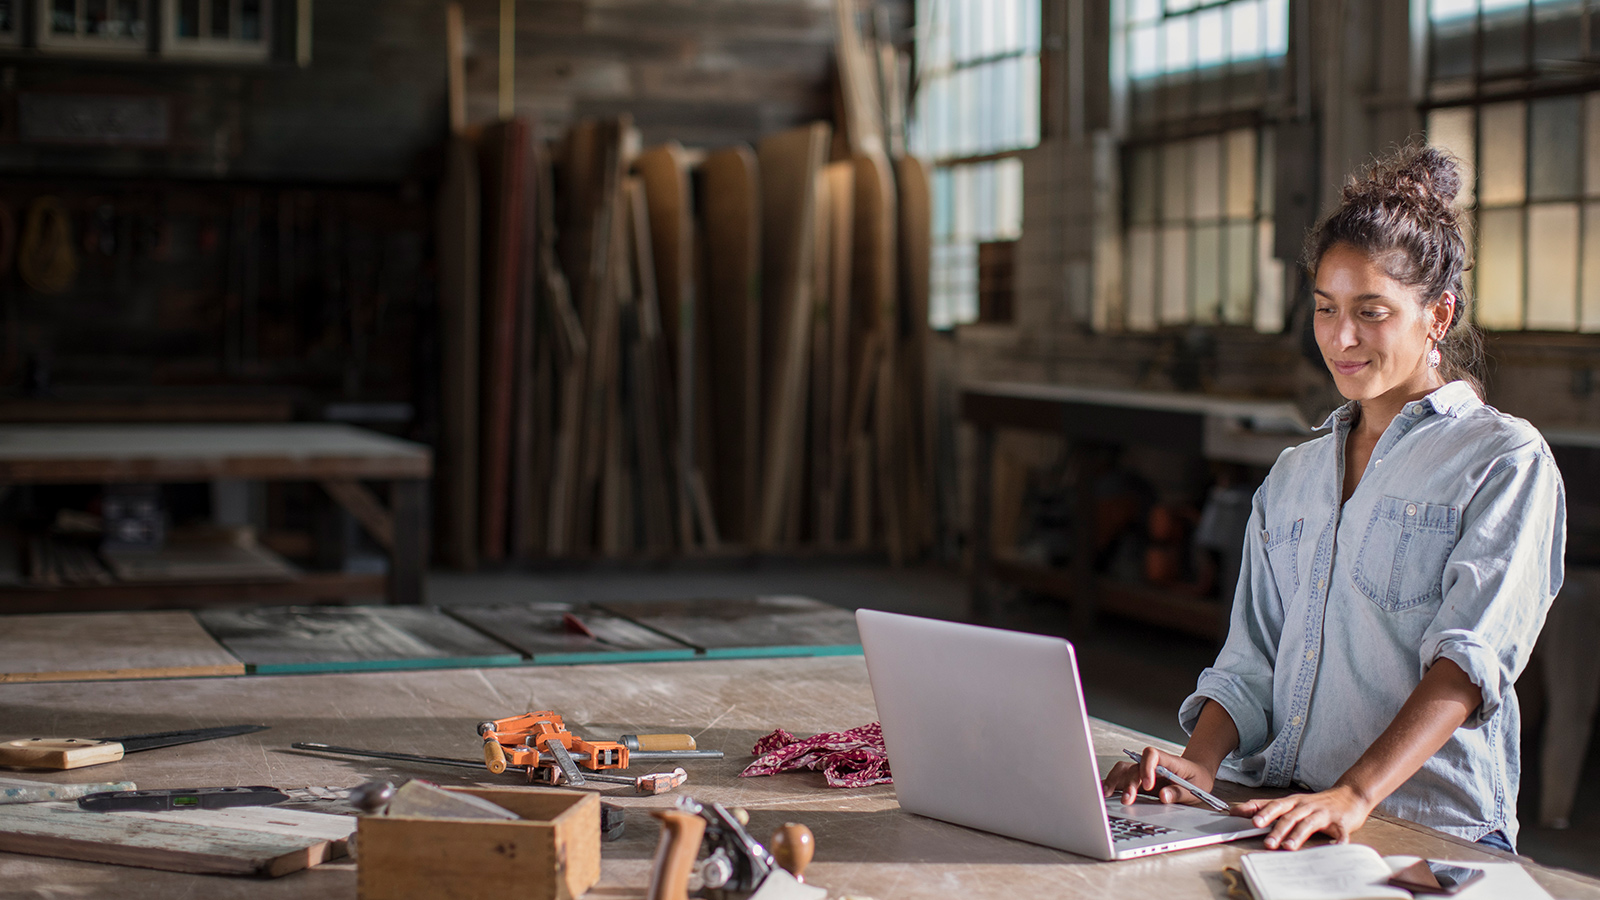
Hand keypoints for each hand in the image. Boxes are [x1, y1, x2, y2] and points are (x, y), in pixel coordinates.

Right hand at [1101, 746, 1215, 806]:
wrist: (1196, 774)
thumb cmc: (1196, 779)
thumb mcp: (1195, 788)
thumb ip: (1179, 793)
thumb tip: (1164, 796)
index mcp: (1168, 761)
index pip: (1152, 755)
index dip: (1147, 768)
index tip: (1148, 786)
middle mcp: (1151, 764)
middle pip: (1134, 766)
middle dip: (1129, 783)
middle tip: (1128, 800)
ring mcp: (1143, 770)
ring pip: (1123, 770)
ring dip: (1115, 781)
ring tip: (1107, 794)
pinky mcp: (1138, 779)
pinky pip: (1121, 777)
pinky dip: (1111, 783)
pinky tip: (1103, 791)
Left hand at [1234, 785, 1373, 849]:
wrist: (1350, 795)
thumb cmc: (1316, 803)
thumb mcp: (1290, 802)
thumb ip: (1265, 806)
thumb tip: (1237, 810)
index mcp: (1293, 802)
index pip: (1274, 805)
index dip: (1262, 812)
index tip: (1249, 821)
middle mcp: (1306, 806)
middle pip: (1289, 816)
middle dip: (1277, 829)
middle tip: (1267, 842)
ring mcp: (1323, 813)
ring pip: (1308, 823)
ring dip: (1298, 835)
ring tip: (1288, 847)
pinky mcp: (1341, 822)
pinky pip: (1340, 832)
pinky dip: (1338, 841)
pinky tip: (1334, 848)